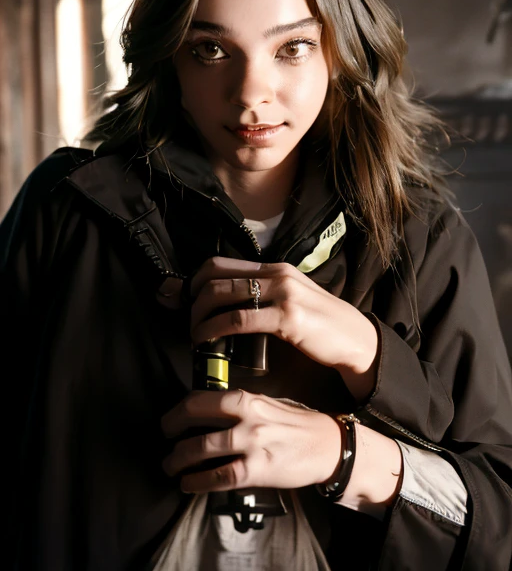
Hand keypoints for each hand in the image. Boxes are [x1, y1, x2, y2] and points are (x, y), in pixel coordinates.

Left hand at [161, 389, 341, 492]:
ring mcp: (251, 443)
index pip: (201, 398)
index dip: (177, 410)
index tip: (170, 420)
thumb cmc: (295, 424)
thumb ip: (238, 407)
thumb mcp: (266, 404)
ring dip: (178, 459)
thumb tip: (206, 414)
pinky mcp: (257, 470)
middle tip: (165, 439)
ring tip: (171, 465)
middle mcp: (247, 417)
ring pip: (202, 448)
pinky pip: (219, 477)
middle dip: (171, 428)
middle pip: (195, 416)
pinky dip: (198, 481)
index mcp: (247, 398)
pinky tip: (189, 484)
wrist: (326, 445)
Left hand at [189, 257, 378, 399]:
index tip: (183, 299)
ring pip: (222, 295)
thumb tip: (229, 303)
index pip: (221, 262)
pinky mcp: (288, 318)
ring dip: (199, 316)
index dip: (195, 280)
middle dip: (191, 299)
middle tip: (186, 320)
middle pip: (215, 276)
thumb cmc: (321, 323)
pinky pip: (239, 320)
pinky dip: (215, 330)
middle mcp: (277, 274)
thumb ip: (264, 294)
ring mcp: (283, 294)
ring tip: (195, 335)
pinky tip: (208, 341)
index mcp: (275, 268)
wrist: (356, 338)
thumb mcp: (291, 298)